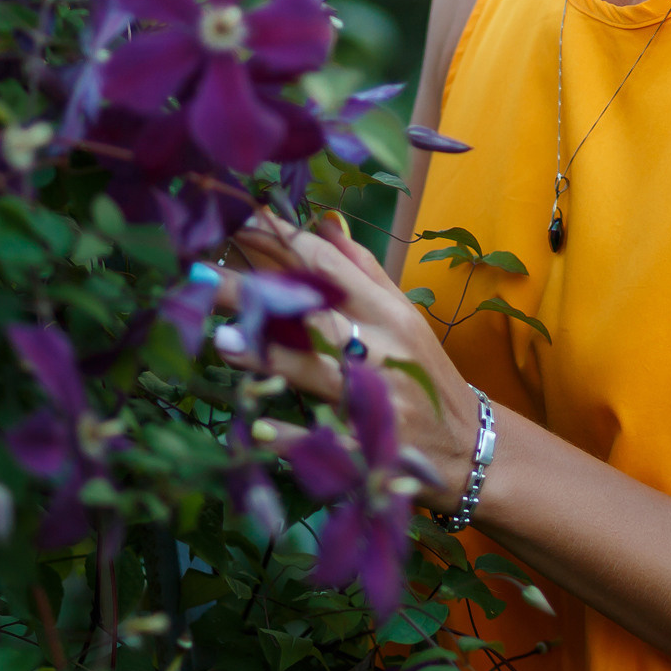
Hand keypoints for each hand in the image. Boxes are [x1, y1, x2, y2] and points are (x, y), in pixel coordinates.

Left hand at [219, 209, 484, 510]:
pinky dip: (294, 436)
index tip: (232, 221)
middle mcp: (380, 349)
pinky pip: (325, 441)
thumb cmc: (424, 374)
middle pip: (310, 312)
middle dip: (255, 292)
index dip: (279, 239)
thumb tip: (324, 221)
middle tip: (199, 274)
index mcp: (387, 312)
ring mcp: (373, 401)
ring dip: (268, 356)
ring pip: (315, 371)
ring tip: (221, 340)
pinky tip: (259, 427)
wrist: (471, 448)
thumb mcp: (402, 316)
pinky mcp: (367, 449)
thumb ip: (363, 271)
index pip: (327, 264)